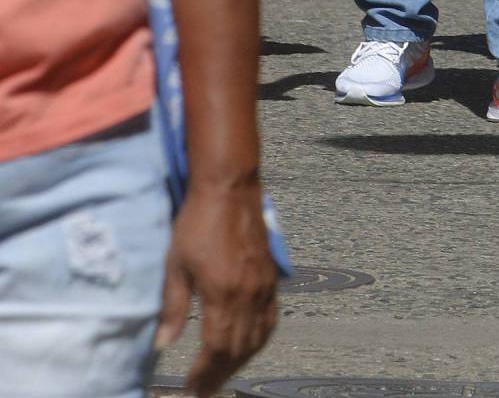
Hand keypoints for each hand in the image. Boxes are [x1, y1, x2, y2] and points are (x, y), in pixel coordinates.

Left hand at [155, 181, 276, 396]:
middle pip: (238, 350)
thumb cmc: (197, 221)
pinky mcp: (269, 277)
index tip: (190, 390)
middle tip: (203, 391)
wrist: (230, 187)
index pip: (216, 349)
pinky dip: (259, 340)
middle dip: (220, 375)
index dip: (204, 374)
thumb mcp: (176, 264)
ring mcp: (263, 286)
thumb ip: (171, 307)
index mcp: (223, 294)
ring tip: (221, 375)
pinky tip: (249, 346)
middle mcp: (248, 295)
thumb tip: (162, 345)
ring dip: (239, 363)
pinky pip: (270, 319)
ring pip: (257, 339)